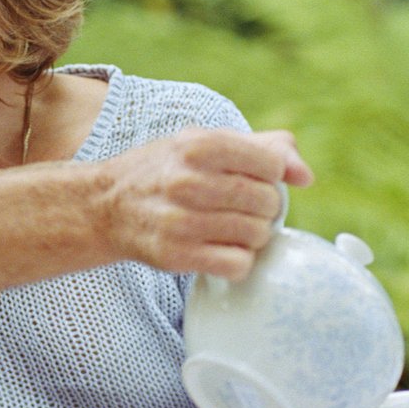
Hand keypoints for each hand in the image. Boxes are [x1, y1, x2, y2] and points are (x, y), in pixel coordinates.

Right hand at [94, 127, 311, 279]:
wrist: (104, 207)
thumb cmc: (164, 172)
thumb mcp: (203, 143)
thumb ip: (260, 148)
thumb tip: (304, 176)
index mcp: (198, 144)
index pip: (270, 164)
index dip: (270, 175)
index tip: (252, 180)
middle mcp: (188, 180)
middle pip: (267, 202)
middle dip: (264, 208)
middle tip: (242, 209)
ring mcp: (181, 220)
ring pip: (256, 235)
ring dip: (252, 236)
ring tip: (230, 229)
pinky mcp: (176, 255)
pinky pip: (237, 264)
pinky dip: (238, 261)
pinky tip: (221, 250)